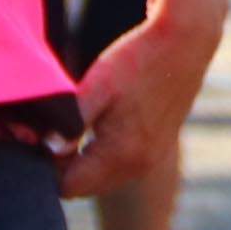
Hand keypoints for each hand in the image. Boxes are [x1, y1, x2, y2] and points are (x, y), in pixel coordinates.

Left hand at [65, 8, 220, 199]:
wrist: (185, 42)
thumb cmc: (136, 61)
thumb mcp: (95, 89)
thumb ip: (68, 126)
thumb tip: (47, 151)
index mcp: (121, 155)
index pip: (68, 186)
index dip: (48, 165)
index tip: (45, 134)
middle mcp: (140, 165)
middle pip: (85, 187)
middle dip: (65, 167)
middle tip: (57, 129)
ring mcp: (153, 158)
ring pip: (103, 179)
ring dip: (85, 162)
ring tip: (80, 124)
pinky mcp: (160, 147)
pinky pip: (121, 167)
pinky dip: (104, 155)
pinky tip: (102, 122)